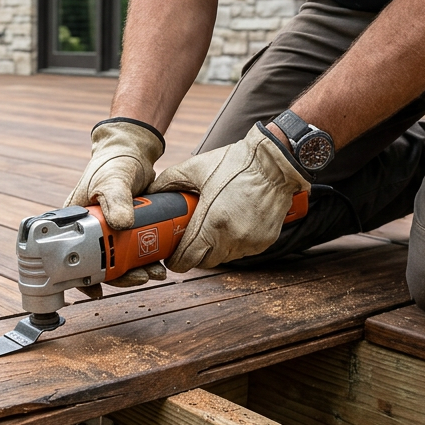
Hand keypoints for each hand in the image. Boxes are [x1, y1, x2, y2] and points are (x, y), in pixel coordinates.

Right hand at [66, 118, 166, 295]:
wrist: (133, 152)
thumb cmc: (113, 162)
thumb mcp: (113, 180)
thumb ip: (117, 199)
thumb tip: (122, 224)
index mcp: (76, 221)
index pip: (73, 256)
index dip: (82, 277)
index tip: (96, 290)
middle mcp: (91, 230)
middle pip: (101, 265)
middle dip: (122, 277)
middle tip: (142, 279)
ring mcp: (110, 231)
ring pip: (120, 261)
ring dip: (137, 271)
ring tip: (156, 273)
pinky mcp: (127, 230)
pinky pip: (134, 251)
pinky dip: (146, 260)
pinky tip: (158, 263)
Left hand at [150, 124, 310, 270]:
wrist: (275, 162)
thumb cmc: (234, 163)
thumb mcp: (195, 167)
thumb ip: (168, 181)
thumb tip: (150, 192)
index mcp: (212, 222)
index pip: (187, 259)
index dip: (176, 261)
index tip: (170, 256)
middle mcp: (232, 238)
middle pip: (204, 263)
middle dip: (194, 255)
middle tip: (188, 241)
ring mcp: (250, 242)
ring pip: (224, 259)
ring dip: (214, 251)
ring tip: (210, 231)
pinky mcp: (265, 242)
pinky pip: (242, 251)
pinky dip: (234, 244)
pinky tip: (231, 226)